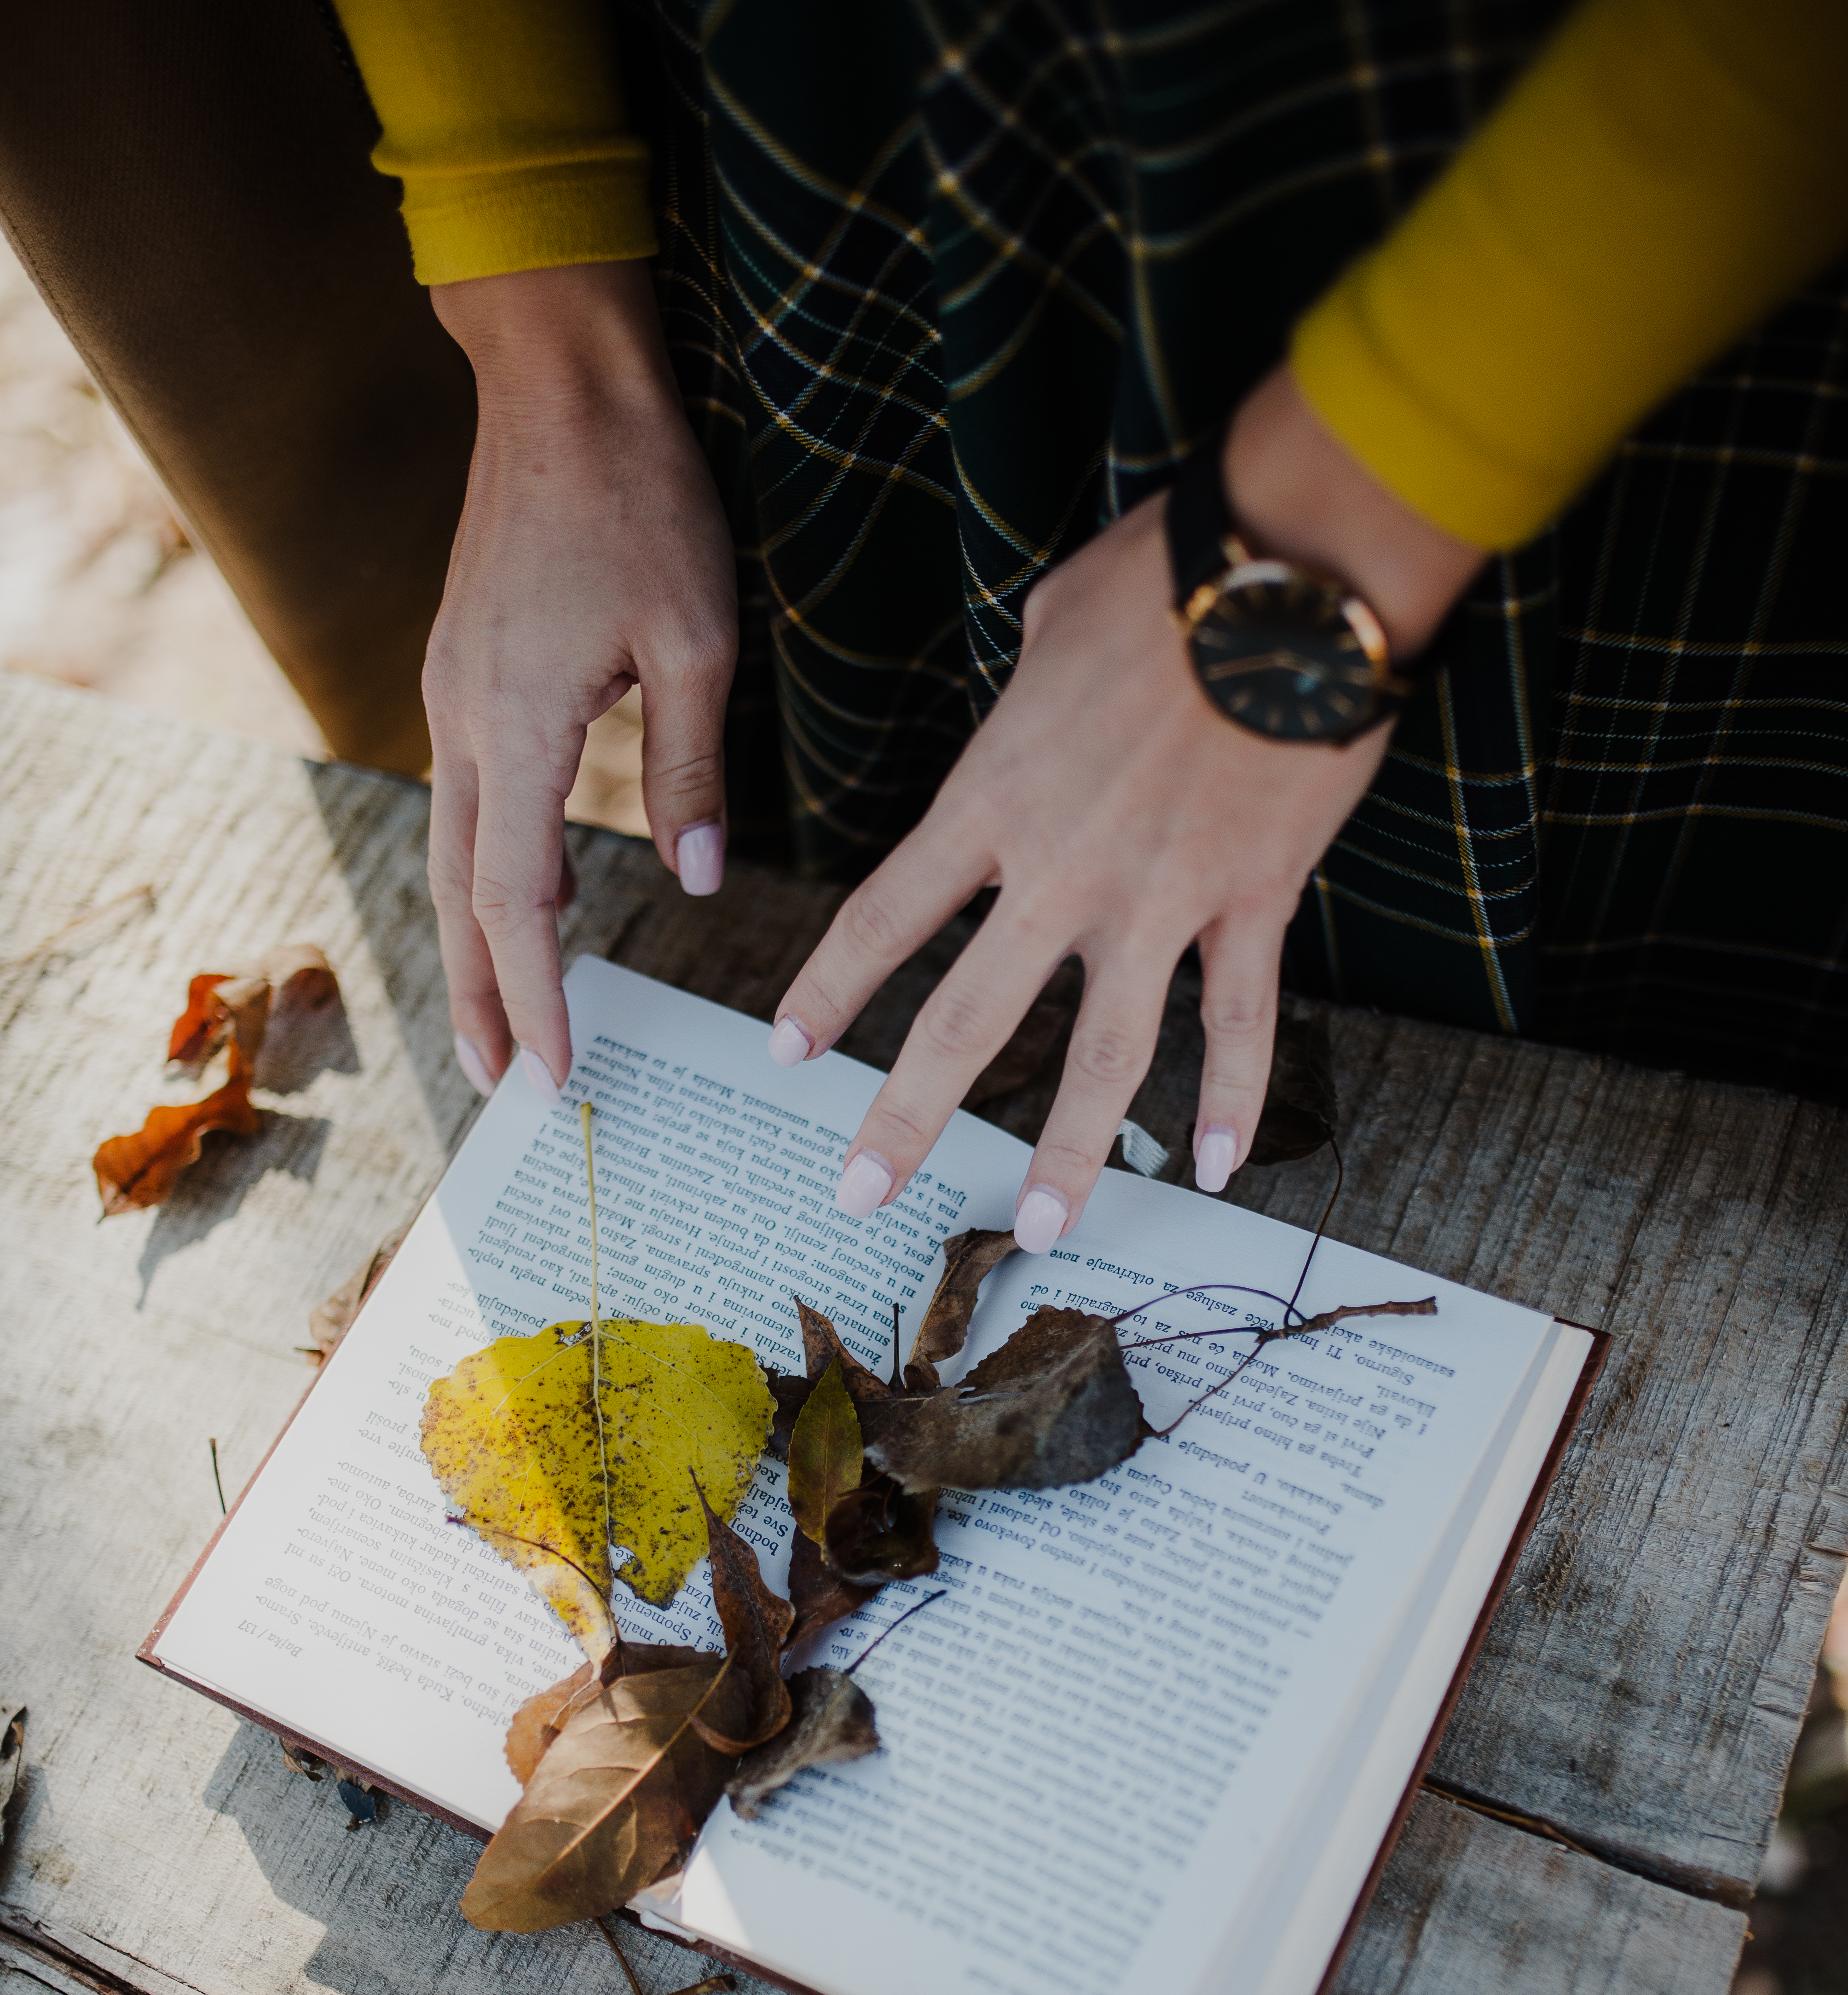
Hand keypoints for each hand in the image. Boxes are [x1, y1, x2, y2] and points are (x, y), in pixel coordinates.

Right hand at [426, 264, 737, 1094]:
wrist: (560, 383)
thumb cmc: (640, 497)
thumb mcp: (697, 638)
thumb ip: (691, 769)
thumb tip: (696, 879)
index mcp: (518, 725)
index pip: (515, 900)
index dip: (533, 995)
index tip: (552, 1073)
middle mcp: (464, 721)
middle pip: (460, 896)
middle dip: (479, 998)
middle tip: (497, 1087)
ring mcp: (453, 695)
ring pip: (449, 852)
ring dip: (469, 946)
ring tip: (490, 1025)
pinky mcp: (465, 670)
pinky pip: (463, 801)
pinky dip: (478, 875)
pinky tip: (506, 906)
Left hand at [769, 366, 1482, 1246]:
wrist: (1290, 575)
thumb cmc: (1166, 573)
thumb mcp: (1059, 619)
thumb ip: (1029, 684)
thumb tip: (1040, 685)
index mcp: (995, 797)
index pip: (887, 914)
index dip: (831, 988)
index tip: (787, 1050)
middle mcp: (1062, 871)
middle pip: (965, 1021)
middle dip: (906, 1118)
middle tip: (860, 1195)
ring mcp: (1160, 898)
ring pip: (1104, 1057)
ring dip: (1070, 1152)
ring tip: (1045, 1229)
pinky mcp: (1252, 901)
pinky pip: (1239, 1020)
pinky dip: (1232, 1098)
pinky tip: (1210, 1164)